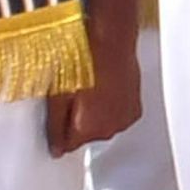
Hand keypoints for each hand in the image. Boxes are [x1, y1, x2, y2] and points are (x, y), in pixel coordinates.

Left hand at [45, 33, 142, 156]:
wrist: (111, 40)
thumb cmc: (83, 61)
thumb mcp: (56, 95)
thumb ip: (55, 126)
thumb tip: (55, 148)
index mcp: (90, 129)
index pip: (68, 146)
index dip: (57, 134)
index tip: (53, 122)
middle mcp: (112, 128)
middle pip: (87, 136)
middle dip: (76, 122)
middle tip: (69, 97)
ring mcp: (126, 118)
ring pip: (103, 125)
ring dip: (94, 114)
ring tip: (87, 88)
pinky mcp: (135, 107)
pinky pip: (117, 114)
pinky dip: (109, 106)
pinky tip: (101, 87)